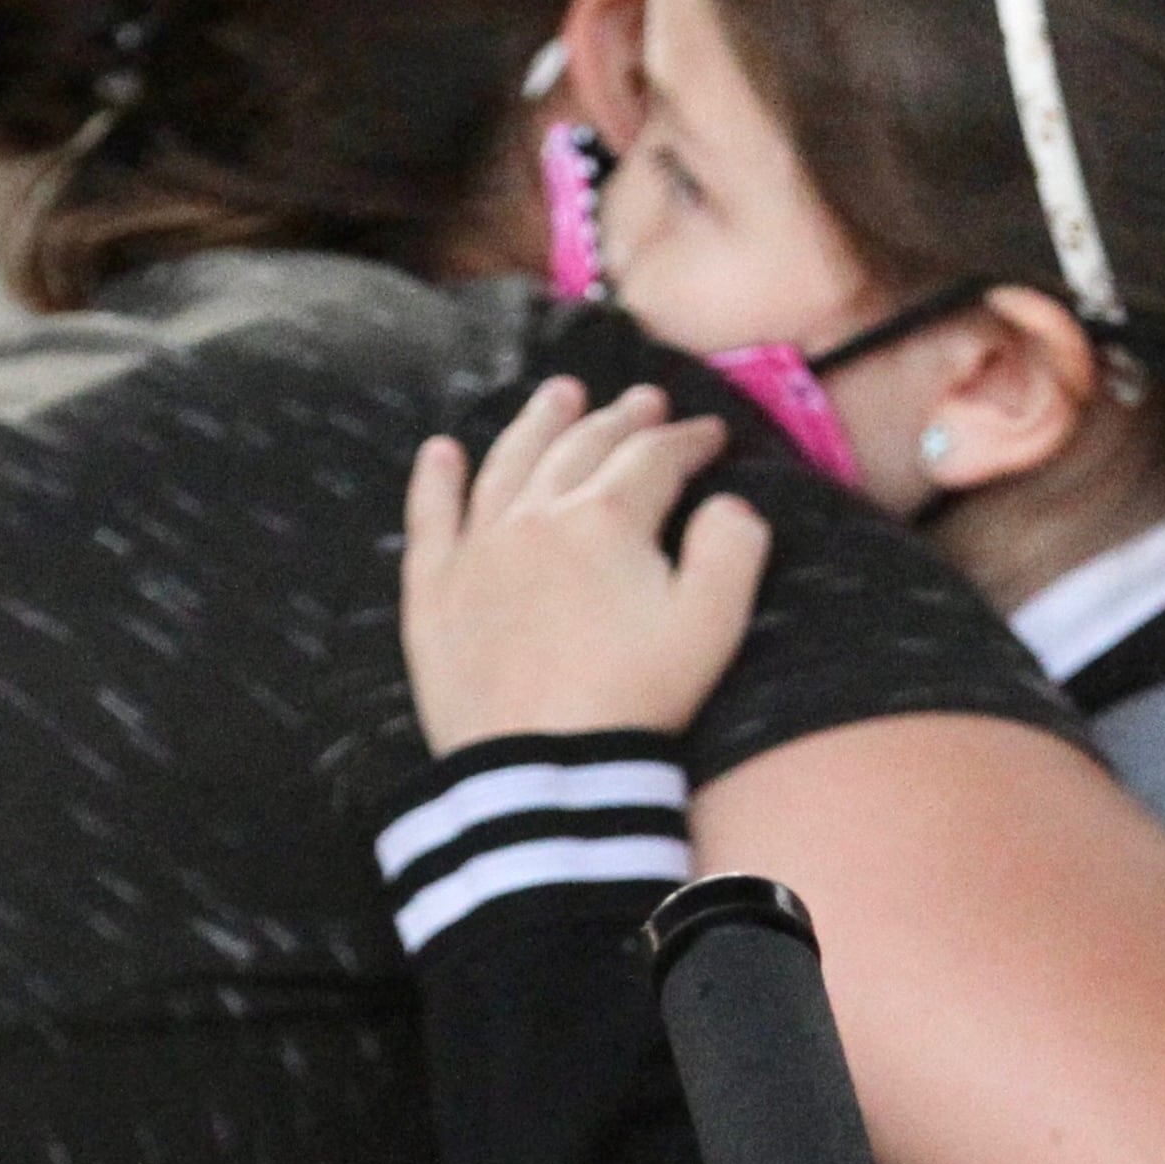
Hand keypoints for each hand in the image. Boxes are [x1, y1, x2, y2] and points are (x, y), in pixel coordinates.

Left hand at [403, 378, 774, 752]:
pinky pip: (431, 519)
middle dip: (619, 419)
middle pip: (581, 448)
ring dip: (537, 423)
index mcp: (606, 518)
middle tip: (643, 399)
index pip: (653, 458)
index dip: (688, 440)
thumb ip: (733, 549)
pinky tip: (440, 451)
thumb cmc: (636, 700)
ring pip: (508, 464)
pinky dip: (435, 480)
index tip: (711, 434)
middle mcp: (536, 516)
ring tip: (559, 394)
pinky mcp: (435, 592)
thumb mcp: (712, 626)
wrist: (540, 769)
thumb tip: (730, 504)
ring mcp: (478, 549)